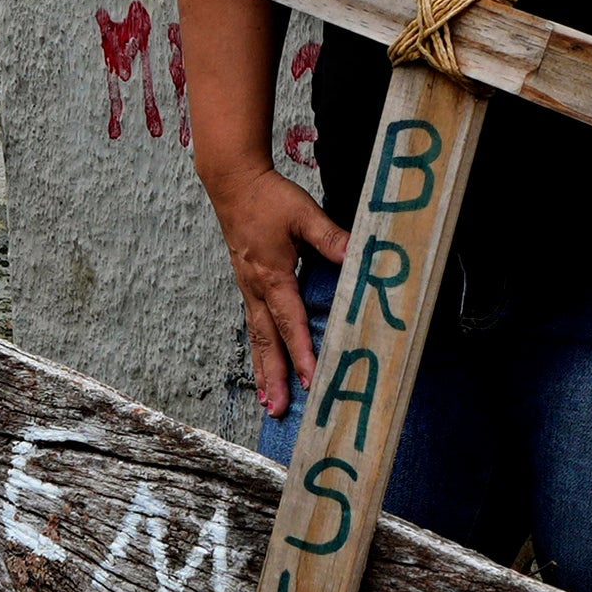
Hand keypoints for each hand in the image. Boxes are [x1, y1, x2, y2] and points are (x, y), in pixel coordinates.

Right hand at [201, 153, 351, 423]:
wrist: (232, 182)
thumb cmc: (269, 197)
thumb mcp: (304, 213)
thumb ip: (331, 237)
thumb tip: (358, 256)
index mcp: (273, 275)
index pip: (291, 321)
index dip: (303, 352)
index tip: (313, 378)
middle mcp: (257, 288)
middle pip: (267, 341)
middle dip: (275, 377)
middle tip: (280, 410)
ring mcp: (249, 289)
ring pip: (257, 339)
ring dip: (264, 372)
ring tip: (269, 403)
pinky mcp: (248, 286)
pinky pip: (254, 327)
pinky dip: (259, 352)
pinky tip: (264, 368)